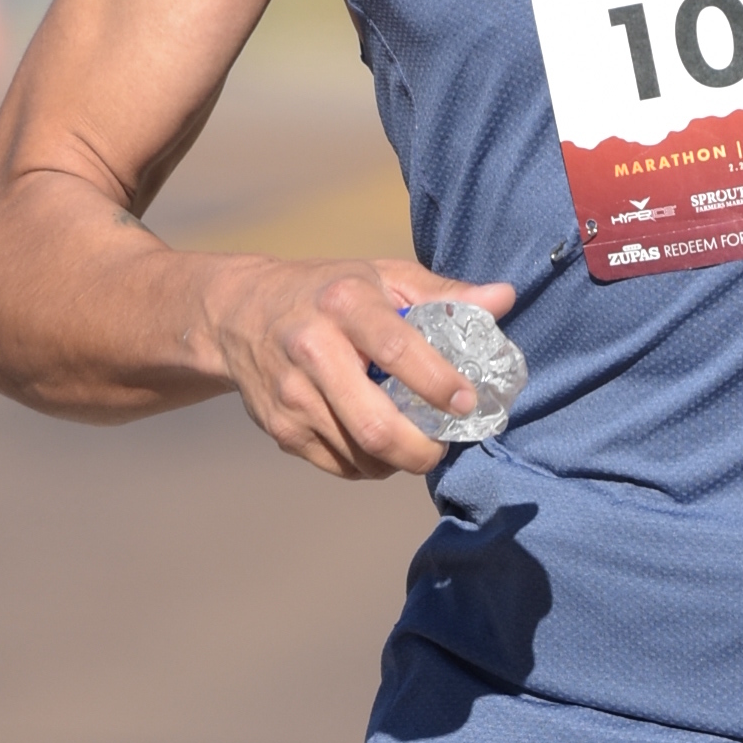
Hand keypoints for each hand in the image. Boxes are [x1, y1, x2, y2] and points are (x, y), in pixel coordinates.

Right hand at [205, 260, 521, 482]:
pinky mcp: (281, 429)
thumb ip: (444, 294)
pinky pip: (340, 465)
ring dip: (398, 459)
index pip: (395, 348)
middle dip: (420, 450)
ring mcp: (291, 395)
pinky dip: (370, 465)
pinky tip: (377, 442)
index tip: (467, 402)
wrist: (238, 313)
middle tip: (442, 445)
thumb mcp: (382, 276)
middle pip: (374, 425)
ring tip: (414, 440)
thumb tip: (504, 299)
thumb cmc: (329, 291)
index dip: (437, 382)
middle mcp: (312, 349)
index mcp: (344, 302)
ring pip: (360, 454)